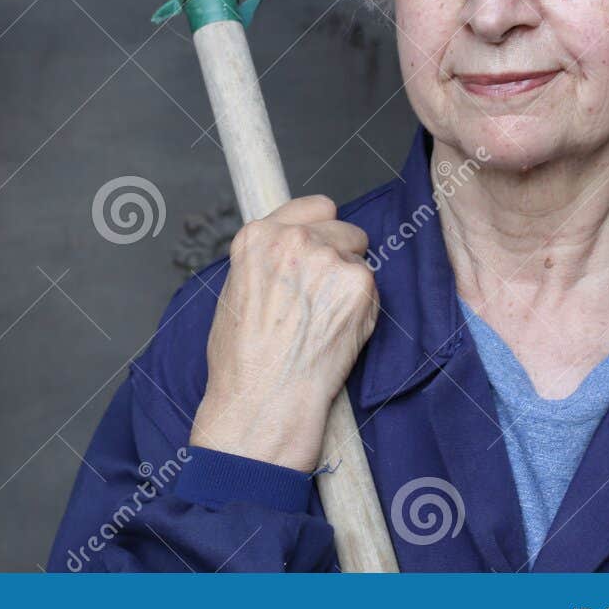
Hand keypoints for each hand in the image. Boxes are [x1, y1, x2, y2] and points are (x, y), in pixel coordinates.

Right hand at [189, 194, 378, 472]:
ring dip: (350, 284)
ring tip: (324, 323)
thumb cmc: (242, 363)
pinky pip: (373, 288)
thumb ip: (265, 261)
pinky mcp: (358, 283)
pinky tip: (338, 334)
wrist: (263, 401)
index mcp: (257, 236)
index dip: (320, 230)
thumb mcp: (234, 293)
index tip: (321, 247)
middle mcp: (293, 238)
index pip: (313, 206)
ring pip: (359, 259)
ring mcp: (328, 258)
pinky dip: (363, 310)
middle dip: (339, 257)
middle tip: (322, 299)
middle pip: (342, 228)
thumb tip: (289, 254)